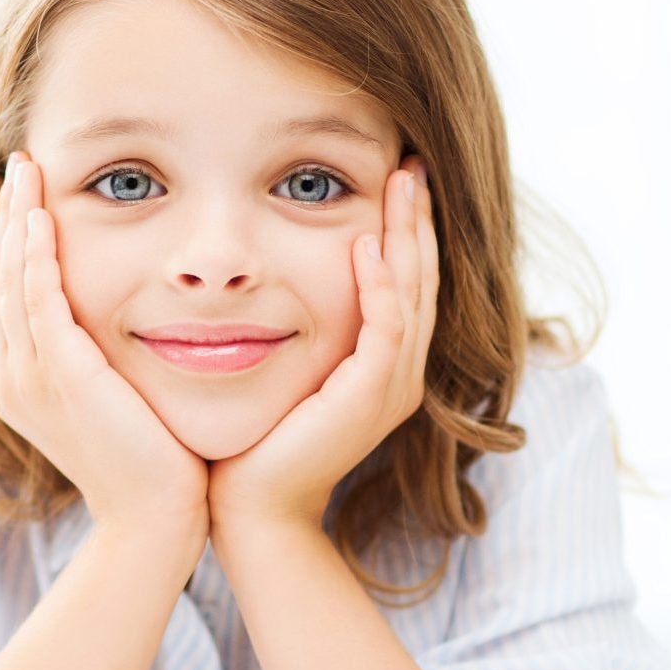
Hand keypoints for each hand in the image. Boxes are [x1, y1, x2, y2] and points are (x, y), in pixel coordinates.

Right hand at [0, 153, 209, 545]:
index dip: (14, 244)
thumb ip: (106, 362)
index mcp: (27, 385)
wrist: (157, 521)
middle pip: (0, 281)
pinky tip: (41, 218)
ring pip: (11, 283)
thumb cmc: (154, 465)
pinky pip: (39, 302)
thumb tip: (127, 325)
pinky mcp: (61, 377)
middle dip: (7, 220)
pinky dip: (35, 258)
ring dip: (16, 223)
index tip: (28, 199)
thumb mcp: (120, 404)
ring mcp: (32, 379)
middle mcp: (18, 379)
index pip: (12, 297)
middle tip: (19, 166)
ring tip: (25, 171)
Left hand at [208, 158, 437, 535]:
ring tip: (401, 182)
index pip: (404, 285)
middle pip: (420, 281)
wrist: (250, 506)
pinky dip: (381, 285)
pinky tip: (369, 245)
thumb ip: (298, 330)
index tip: (394, 177)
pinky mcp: (368, 397)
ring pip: (412, 295)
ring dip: (408, 237)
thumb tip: (269, 283)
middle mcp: (397, 374)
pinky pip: (384, 329)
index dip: (405, 232)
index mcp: (382, 367)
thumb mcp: (286, 372)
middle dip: (417, 220)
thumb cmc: (255, 440)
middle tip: (411, 164)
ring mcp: (389, 387)